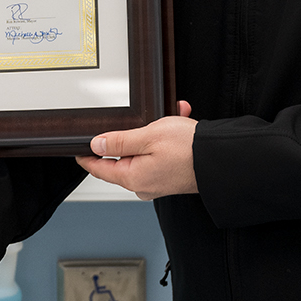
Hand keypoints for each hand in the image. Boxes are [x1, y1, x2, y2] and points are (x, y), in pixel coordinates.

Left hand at [76, 101, 198, 200]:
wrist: (222, 159)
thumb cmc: (189, 150)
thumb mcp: (148, 136)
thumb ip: (119, 142)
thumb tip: (97, 145)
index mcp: (133, 178)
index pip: (100, 168)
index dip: (87, 156)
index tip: (78, 148)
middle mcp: (144, 184)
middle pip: (122, 159)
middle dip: (130, 134)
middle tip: (140, 119)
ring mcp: (158, 182)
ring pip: (144, 152)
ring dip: (153, 132)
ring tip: (169, 116)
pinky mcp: (171, 177)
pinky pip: (160, 154)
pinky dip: (166, 137)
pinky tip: (178, 120)